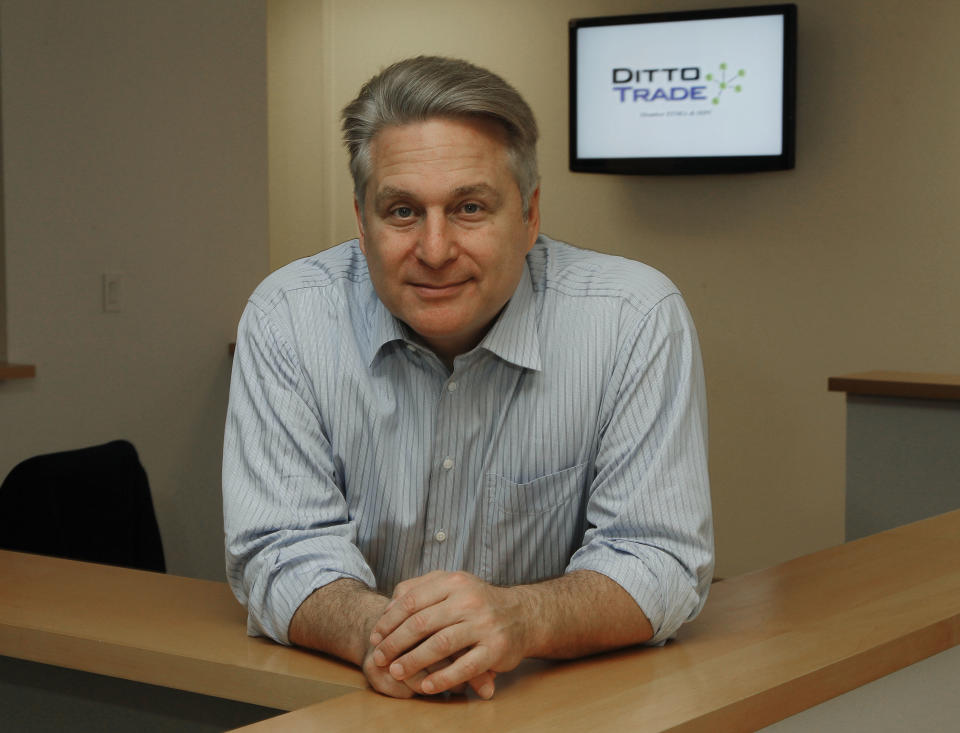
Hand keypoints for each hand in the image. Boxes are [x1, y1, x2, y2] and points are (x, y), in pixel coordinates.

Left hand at [369, 571, 528, 696]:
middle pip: (422, 622)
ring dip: (413, 661)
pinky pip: (465, 667)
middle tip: (379, 658)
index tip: (375, 637)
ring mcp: (484, 624)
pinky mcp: (496, 648)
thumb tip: (388, 608)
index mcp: (454, 582)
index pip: (412, 600)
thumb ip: (420, 589)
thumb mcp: (451, 584)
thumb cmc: (477, 602)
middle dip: (395, 643)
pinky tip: (426, 685)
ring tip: (395, 672)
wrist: (522, 614)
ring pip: (441, 644)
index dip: (389, 620)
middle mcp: (469, 600)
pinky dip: (443, 678)